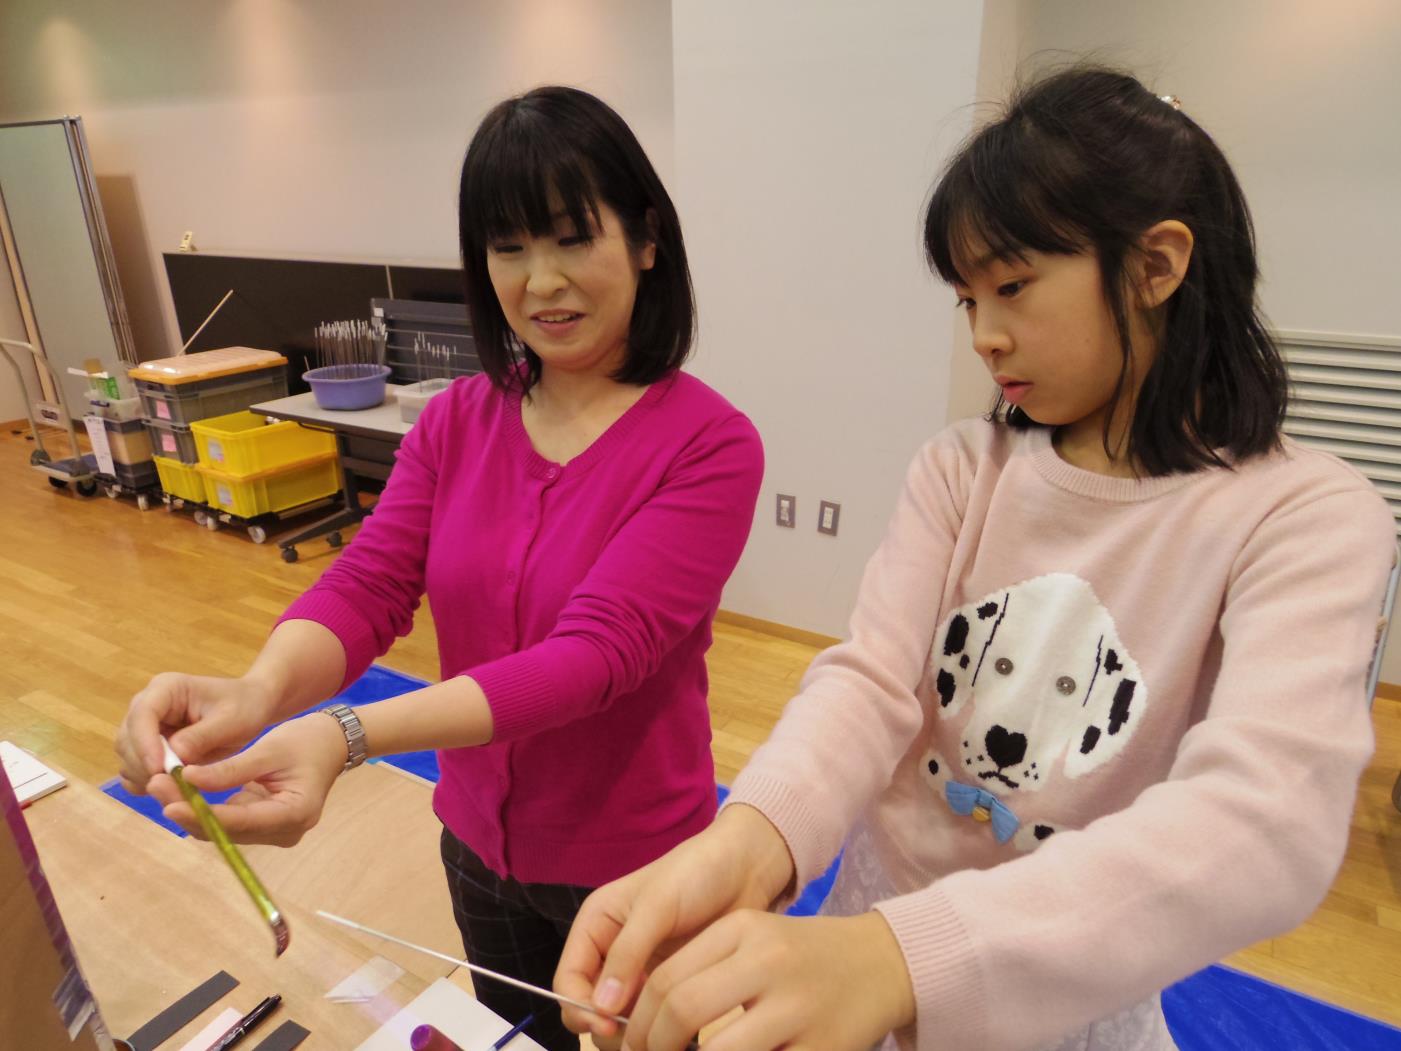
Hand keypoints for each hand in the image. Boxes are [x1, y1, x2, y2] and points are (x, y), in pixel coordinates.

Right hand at [115, 672, 277, 793]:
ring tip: (177, 788)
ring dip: (145, 777)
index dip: (145, 744)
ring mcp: (145, 727)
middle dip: (145, 765)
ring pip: (127, 757)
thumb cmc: (244, 707)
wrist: (251, 708)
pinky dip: (146, 783)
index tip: (159, 769)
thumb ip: (201, 737)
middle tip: (172, 786)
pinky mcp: (148, 748)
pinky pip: (134, 770)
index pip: (142, 715)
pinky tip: (170, 788)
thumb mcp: (231, 720)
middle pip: (127, 739)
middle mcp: (148, 705)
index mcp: (166, 689)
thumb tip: (173, 759)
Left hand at [147, 712, 348, 846]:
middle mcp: (286, 832)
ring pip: (224, 829)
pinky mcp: (264, 825)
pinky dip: (205, 808)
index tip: (168, 805)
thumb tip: (187, 778)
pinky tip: (180, 791)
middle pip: (229, 830)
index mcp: (295, 813)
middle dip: (190, 810)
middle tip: (155, 786)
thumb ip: (230, 768)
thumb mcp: (269, 749)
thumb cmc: (307, 741)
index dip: (203, 815)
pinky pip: (229, 822)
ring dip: (192, 809)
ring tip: (160, 786)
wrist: (331, 743)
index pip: (241, 821)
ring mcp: (275, 832)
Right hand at [556, 805, 794, 1042]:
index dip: (580, 1007)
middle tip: (638, 1036)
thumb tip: (601, 1007)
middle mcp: (611, 952)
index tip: (609, 1025)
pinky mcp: (669, 985)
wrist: (746, 868)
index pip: (569, 979)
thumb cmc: (695, 874)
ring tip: (661, 1036)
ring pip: (619, 1019)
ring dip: (632, 1034)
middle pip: (589, 1007)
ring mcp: (640, 971)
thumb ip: (627, 952)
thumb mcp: (657, 905)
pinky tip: (678, 1033)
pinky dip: (658, 1030)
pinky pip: (652, 1018)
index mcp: (596, 926)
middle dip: (605, 1027)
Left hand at [624, 910, 914, 1050]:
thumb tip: (643, 1023)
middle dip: (651, 1047)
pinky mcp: (823, 1046)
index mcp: (743, 929)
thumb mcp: (753, 941)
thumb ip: (703, 970)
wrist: (881, 963)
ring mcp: (798, 1006)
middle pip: (682, 1010)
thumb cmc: (801, 958)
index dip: (637, 1022)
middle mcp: (769, 961)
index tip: (630, 1044)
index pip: (665, 979)